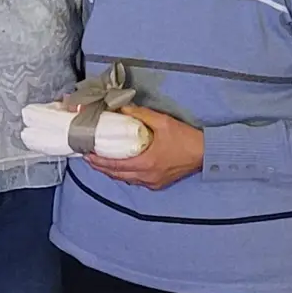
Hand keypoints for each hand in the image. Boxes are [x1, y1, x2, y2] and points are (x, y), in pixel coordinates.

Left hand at [86, 105, 204, 189]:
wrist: (206, 153)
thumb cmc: (185, 138)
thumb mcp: (162, 121)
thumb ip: (140, 114)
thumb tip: (121, 108)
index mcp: (146, 163)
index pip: (115, 165)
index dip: (98, 161)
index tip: (86, 154)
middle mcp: (147, 176)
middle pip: (117, 175)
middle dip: (100, 167)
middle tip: (89, 157)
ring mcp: (153, 182)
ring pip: (126, 179)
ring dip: (112, 171)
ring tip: (100, 161)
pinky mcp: (159, 184)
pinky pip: (136, 180)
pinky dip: (125, 174)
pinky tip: (121, 166)